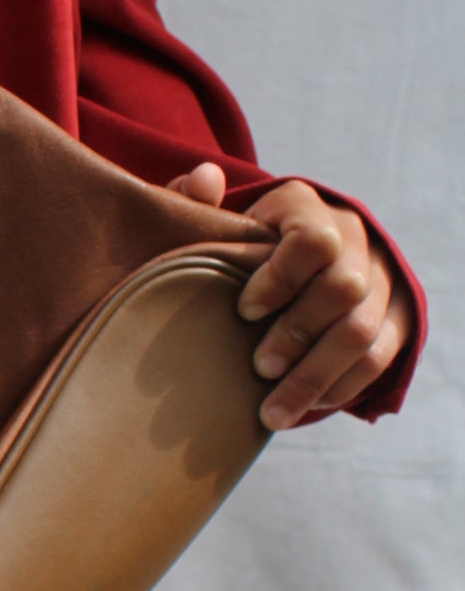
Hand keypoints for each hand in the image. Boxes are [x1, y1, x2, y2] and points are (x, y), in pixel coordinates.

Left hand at [167, 164, 412, 428]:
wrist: (292, 261)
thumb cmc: (236, 246)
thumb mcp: (215, 222)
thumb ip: (198, 205)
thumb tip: (205, 178)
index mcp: (307, 209)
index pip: (314, 240)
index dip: (280, 278)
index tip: (244, 310)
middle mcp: (353, 239)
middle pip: (344, 289)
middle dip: (298, 333)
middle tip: (259, 366)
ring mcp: (379, 280)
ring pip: (362, 333)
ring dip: (315, 376)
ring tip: (271, 412)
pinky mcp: (393, 319)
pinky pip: (377, 360)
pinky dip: (338, 387)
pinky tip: (302, 407)